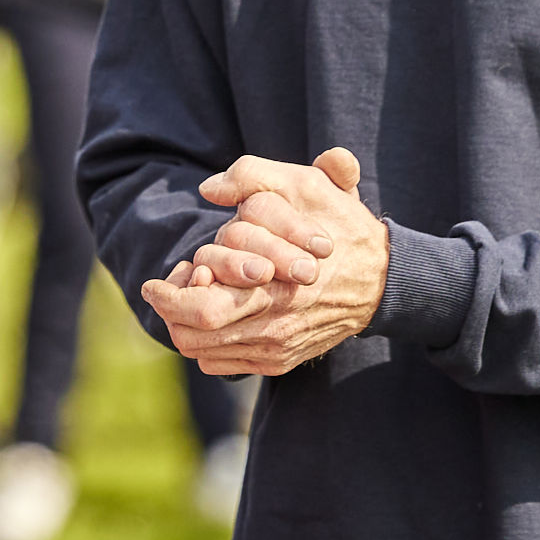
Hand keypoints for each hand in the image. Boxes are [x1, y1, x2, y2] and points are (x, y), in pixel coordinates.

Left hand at [140, 150, 389, 375]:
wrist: (383, 281)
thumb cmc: (341, 226)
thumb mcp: (309, 187)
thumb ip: (256, 176)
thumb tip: (209, 187)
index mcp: (278, 287)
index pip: (205, 308)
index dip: (170, 295)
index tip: (156, 278)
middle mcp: (275, 324)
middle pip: (197, 334)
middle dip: (169, 312)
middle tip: (159, 290)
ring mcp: (277, 347)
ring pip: (204, 351)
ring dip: (183, 326)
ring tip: (181, 299)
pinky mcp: (279, 361)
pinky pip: (223, 363)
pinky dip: (205, 343)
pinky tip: (207, 317)